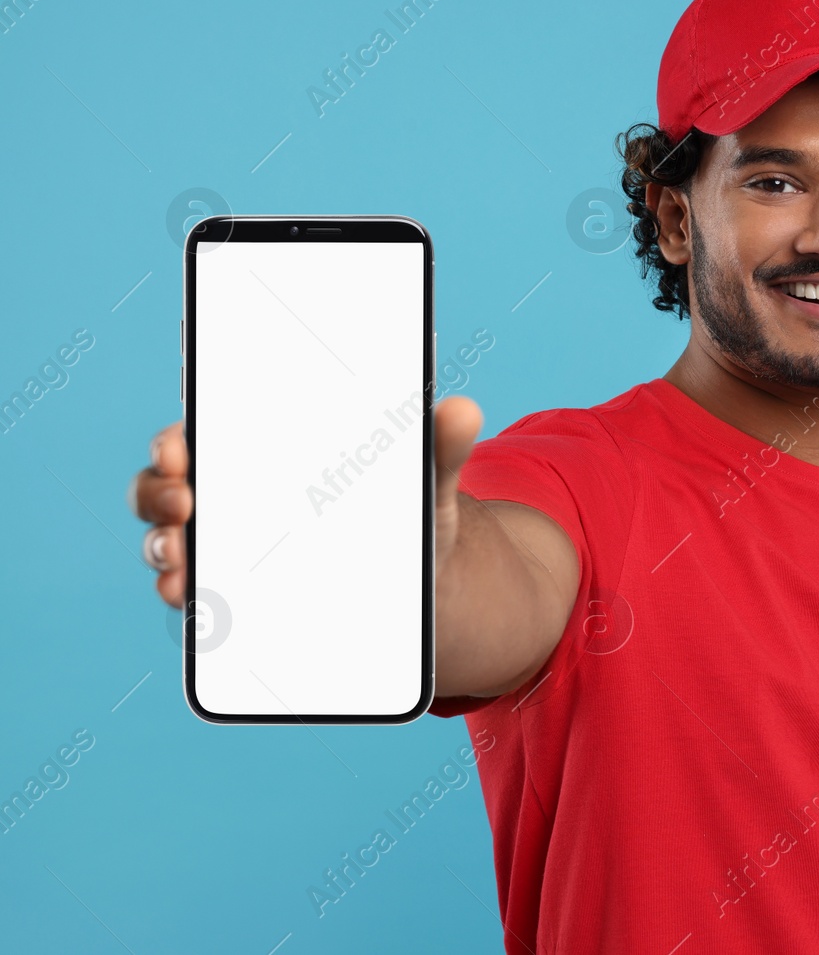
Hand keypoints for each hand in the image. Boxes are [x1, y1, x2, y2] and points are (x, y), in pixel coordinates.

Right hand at [129, 397, 482, 608]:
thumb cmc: (407, 513)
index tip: (179, 446)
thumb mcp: (427, 482)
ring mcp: (227, 543)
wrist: (419, 581)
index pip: (206, 426)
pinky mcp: (233, 593)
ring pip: (171, 537)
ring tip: (181, 562)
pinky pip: (194, 592)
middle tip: (180, 502)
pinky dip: (184, 595)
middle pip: (169, 481)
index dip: (181, 435)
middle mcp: (232, 490)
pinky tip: (193, 603)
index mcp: (268, 445)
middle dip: (158, 489)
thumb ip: (439, 449)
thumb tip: (465, 411)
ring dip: (163, 549)